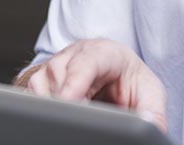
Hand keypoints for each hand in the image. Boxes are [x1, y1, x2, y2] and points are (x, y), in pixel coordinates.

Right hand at [19, 38, 167, 131]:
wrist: (116, 75)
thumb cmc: (130, 82)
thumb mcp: (150, 94)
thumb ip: (152, 113)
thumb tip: (151, 131)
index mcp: (103, 52)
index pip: (86, 62)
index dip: (75, 81)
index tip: (70, 101)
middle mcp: (73, 55)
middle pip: (58, 76)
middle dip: (66, 102)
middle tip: (80, 122)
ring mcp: (53, 67)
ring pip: (42, 89)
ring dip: (57, 109)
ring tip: (79, 118)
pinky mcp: (39, 83)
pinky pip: (31, 98)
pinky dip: (46, 111)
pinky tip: (62, 118)